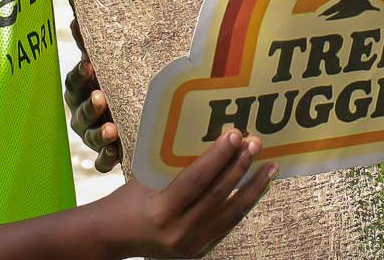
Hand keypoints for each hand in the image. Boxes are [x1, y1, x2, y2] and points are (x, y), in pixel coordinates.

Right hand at [66, 19, 121, 171]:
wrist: (131, 108)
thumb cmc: (113, 78)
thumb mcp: (106, 61)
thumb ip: (90, 43)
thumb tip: (77, 16)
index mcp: (80, 89)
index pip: (74, 81)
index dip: (80, 74)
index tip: (89, 64)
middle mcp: (82, 113)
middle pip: (81, 111)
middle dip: (90, 105)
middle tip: (101, 97)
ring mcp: (91, 135)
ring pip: (90, 136)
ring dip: (99, 133)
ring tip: (111, 129)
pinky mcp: (104, 154)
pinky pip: (101, 161)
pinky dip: (106, 158)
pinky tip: (116, 152)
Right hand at [99, 129, 275, 258]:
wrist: (114, 237)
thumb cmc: (128, 200)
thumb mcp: (147, 178)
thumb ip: (177, 166)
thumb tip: (213, 141)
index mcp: (161, 210)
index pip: (197, 179)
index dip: (218, 156)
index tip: (235, 134)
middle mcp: (179, 232)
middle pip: (219, 195)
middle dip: (241, 167)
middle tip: (255, 143)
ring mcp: (191, 246)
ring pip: (231, 214)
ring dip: (253, 188)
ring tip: (269, 167)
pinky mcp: (198, 252)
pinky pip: (226, 225)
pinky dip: (242, 205)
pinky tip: (254, 188)